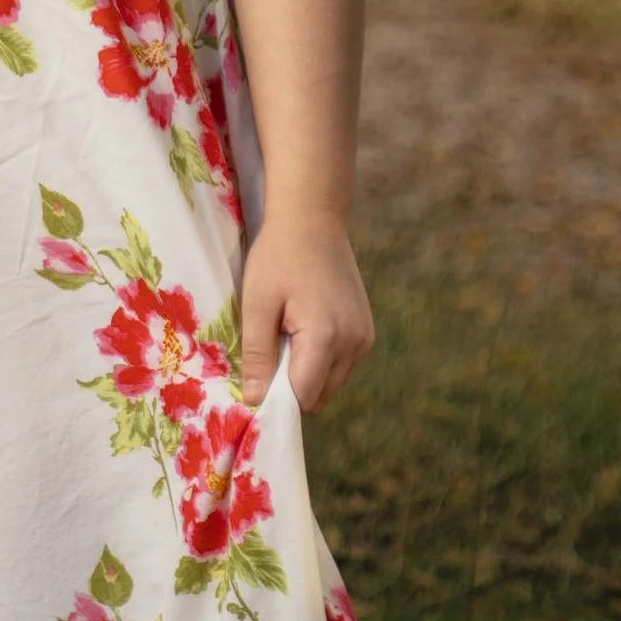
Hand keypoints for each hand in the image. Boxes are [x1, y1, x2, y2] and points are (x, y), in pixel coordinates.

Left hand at [239, 212, 372, 413]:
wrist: (313, 219)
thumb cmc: (278, 257)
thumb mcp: (257, 304)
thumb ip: (258, 355)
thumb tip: (254, 401)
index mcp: (326, 337)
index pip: (303, 396)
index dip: (276, 398)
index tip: (255, 384)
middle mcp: (354, 342)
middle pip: (320, 395)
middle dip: (292, 386)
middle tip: (269, 352)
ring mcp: (364, 337)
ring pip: (332, 382)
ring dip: (307, 373)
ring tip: (287, 335)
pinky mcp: (366, 331)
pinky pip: (341, 364)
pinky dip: (321, 360)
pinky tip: (303, 329)